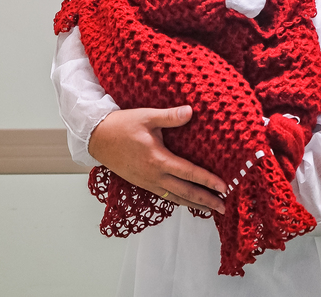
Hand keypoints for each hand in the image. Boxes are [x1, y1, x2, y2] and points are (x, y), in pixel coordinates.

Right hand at [88, 106, 226, 213]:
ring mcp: (147, 182)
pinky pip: (165, 195)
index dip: (208, 181)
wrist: (97, 138)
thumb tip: (190, 111)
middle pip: (185, 192)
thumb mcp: (147, 117)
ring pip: (175, 197)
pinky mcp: (142, 183)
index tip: (224, 187)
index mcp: (158, 160)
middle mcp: (154, 176)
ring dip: (194, 204)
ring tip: (210, 210)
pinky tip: (187, 201)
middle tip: (223, 207)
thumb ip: (170, 116)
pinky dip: (179, 200)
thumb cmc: (122, 126)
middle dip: (206, 201)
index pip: (189, 173)